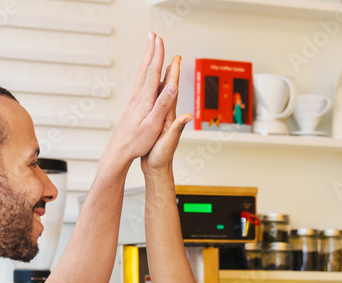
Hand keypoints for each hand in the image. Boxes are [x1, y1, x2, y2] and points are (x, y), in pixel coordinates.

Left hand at [103, 33, 182, 165]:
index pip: (153, 72)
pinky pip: (139, 84)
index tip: (160, 40)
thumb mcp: (154, 125)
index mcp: (145, 100)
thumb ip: (163, 104)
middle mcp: (138, 97)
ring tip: (149, 48)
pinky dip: (143, 73)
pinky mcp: (132, 107)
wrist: (119, 151)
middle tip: (153, 35)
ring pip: (141, 75)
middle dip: (151, 50)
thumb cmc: (137, 142)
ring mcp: (134, 101)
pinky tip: (143, 74)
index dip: (157, 54)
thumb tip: (172, 85)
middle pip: (145, 68)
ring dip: (146, 59)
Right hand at [141, 54, 191, 174]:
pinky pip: (155, 102)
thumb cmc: (161, 157)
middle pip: (169, 87)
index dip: (174, 74)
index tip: (175, 57)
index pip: (172, 90)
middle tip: (172, 54)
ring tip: (164, 65)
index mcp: (170, 116)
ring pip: (163, 93)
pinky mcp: (156, 122)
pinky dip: (154, 92)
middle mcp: (168, 114)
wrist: (157, 169)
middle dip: (170, 70)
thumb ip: (178, 128)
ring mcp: (162, 117)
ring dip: (164, 78)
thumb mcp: (169, 142)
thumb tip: (188, 116)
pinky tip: (153, 89)